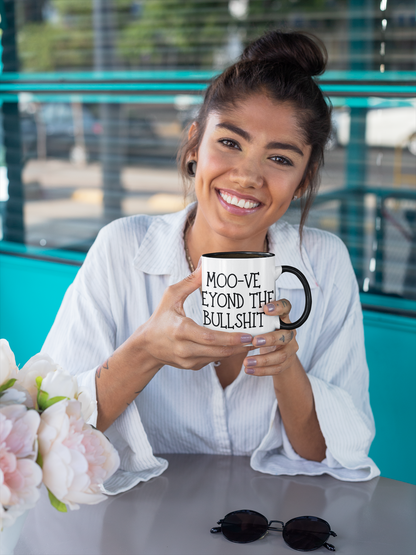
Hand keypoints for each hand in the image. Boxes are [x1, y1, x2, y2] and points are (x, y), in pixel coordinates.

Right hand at [134, 266, 252, 370]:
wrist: (146, 346)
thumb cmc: (160, 318)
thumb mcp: (171, 296)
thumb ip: (190, 282)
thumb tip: (207, 265)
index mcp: (180, 330)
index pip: (209, 338)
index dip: (230, 338)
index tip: (247, 334)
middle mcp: (184, 348)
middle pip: (218, 351)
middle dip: (240, 346)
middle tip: (257, 338)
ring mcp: (188, 360)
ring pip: (218, 357)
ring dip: (235, 351)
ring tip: (252, 342)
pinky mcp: (191, 366)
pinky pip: (212, 360)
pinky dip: (225, 353)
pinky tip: (236, 346)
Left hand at [243, 299, 298, 375]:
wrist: (279, 352)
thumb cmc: (265, 333)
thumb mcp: (262, 324)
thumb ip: (254, 320)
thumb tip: (232, 315)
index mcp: (284, 319)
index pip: (286, 307)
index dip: (278, 307)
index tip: (265, 308)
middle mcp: (290, 333)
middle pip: (285, 336)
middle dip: (269, 339)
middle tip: (254, 341)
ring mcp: (291, 348)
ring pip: (281, 356)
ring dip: (263, 360)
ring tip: (246, 362)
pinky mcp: (288, 362)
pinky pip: (276, 368)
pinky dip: (262, 371)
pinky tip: (249, 370)